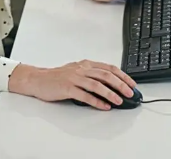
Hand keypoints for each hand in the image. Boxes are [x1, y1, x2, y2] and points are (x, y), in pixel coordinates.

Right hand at [9, 60, 136, 110]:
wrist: (38, 79)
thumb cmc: (58, 76)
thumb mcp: (78, 71)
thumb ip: (92, 74)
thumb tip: (111, 83)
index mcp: (87, 64)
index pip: (110, 68)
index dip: (123, 76)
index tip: (132, 84)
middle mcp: (82, 69)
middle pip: (106, 75)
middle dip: (120, 85)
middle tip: (130, 93)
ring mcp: (74, 78)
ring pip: (97, 85)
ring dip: (110, 93)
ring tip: (119, 101)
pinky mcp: (67, 88)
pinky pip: (84, 95)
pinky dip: (96, 101)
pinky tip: (103, 106)